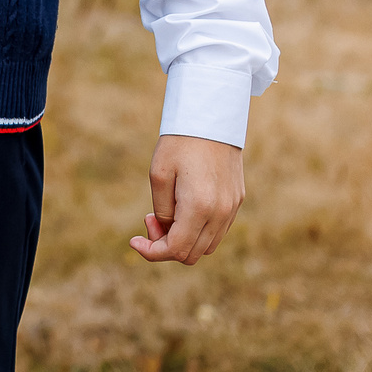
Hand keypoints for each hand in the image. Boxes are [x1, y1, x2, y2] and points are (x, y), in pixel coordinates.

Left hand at [131, 134, 244, 265]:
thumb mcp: (158, 175)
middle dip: (165, 245)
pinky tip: (184, 209)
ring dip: (184, 239)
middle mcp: (221, 213)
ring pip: (207, 246)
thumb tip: (166, 232)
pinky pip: (217, 231)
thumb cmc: (180, 143)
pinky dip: (198, 230)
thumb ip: (161, 211)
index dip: (152, 252)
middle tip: (150, 218)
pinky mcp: (237, 200)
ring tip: (167, 213)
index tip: (134, 240)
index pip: (176, 250)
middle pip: (192, 254)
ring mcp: (232, 208)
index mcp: (199, 207)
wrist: (211, 117)